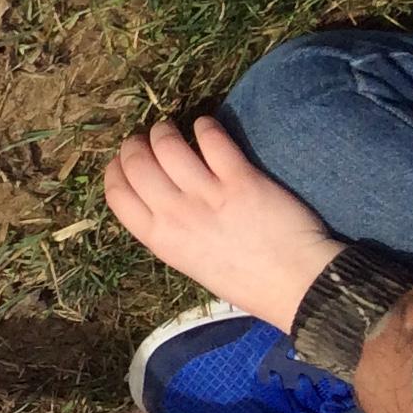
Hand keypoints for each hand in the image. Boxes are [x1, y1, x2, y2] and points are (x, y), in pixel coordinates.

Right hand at [103, 117, 342, 329]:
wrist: (296, 284)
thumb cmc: (242, 279)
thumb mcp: (187, 262)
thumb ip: (165, 229)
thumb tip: (154, 192)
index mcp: (159, 239)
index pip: (116, 193)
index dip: (115, 169)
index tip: (124, 160)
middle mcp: (175, 215)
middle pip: (136, 163)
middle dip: (135, 143)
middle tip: (148, 139)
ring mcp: (208, 195)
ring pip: (167, 145)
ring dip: (165, 129)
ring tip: (174, 129)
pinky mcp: (241, 179)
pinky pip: (211, 140)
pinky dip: (205, 127)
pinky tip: (207, 128)